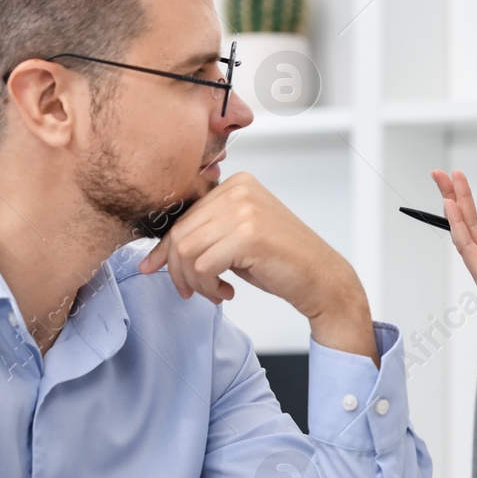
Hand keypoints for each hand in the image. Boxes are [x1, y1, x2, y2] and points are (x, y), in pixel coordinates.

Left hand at [139, 173, 376, 361]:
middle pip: (180, 233)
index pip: (184, 216)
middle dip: (177, 270)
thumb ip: (207, 233)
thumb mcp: (239, 238)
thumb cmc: (283, 262)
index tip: (153, 267)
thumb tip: (162, 252)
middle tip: (189, 291)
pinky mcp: (248, 236)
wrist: (322, 279)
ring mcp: (245, 211)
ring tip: (213, 292)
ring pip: (187, 251)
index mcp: (237, 184)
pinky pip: (203, 266)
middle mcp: (240, 191)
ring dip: (194, 282)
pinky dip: (207, 287)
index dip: (165, 248)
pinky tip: (226, 293)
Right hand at [431, 170, 476, 403]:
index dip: (465, 200)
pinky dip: (459, 228)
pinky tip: (453, 209)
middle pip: (464, 223)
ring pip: (462, 232)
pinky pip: (468, 248)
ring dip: (452, 207)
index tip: (457, 178)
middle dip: (451, 196)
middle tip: (438, 173)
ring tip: (443, 183)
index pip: (476, 223)